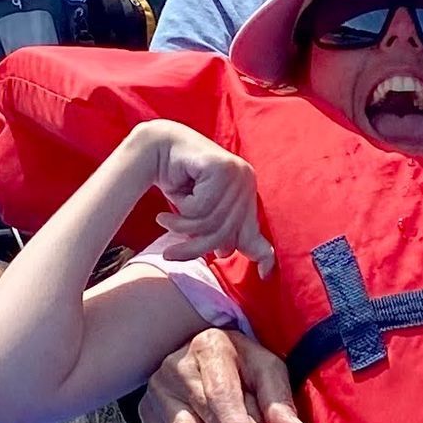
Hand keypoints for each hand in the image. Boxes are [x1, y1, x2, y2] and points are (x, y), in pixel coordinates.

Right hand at [138, 120, 273, 275]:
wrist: (158, 147)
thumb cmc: (179, 181)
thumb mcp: (200, 212)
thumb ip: (216, 229)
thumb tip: (227, 253)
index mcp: (246, 192)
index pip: (254, 230)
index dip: (260, 254)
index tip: (264, 274)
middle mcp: (246, 181)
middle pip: (226, 232)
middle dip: (195, 247)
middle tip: (170, 253)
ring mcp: (237, 172)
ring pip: (211, 221)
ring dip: (182, 226)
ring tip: (165, 220)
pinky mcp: (222, 168)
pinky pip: (202, 206)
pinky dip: (182, 207)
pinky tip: (173, 198)